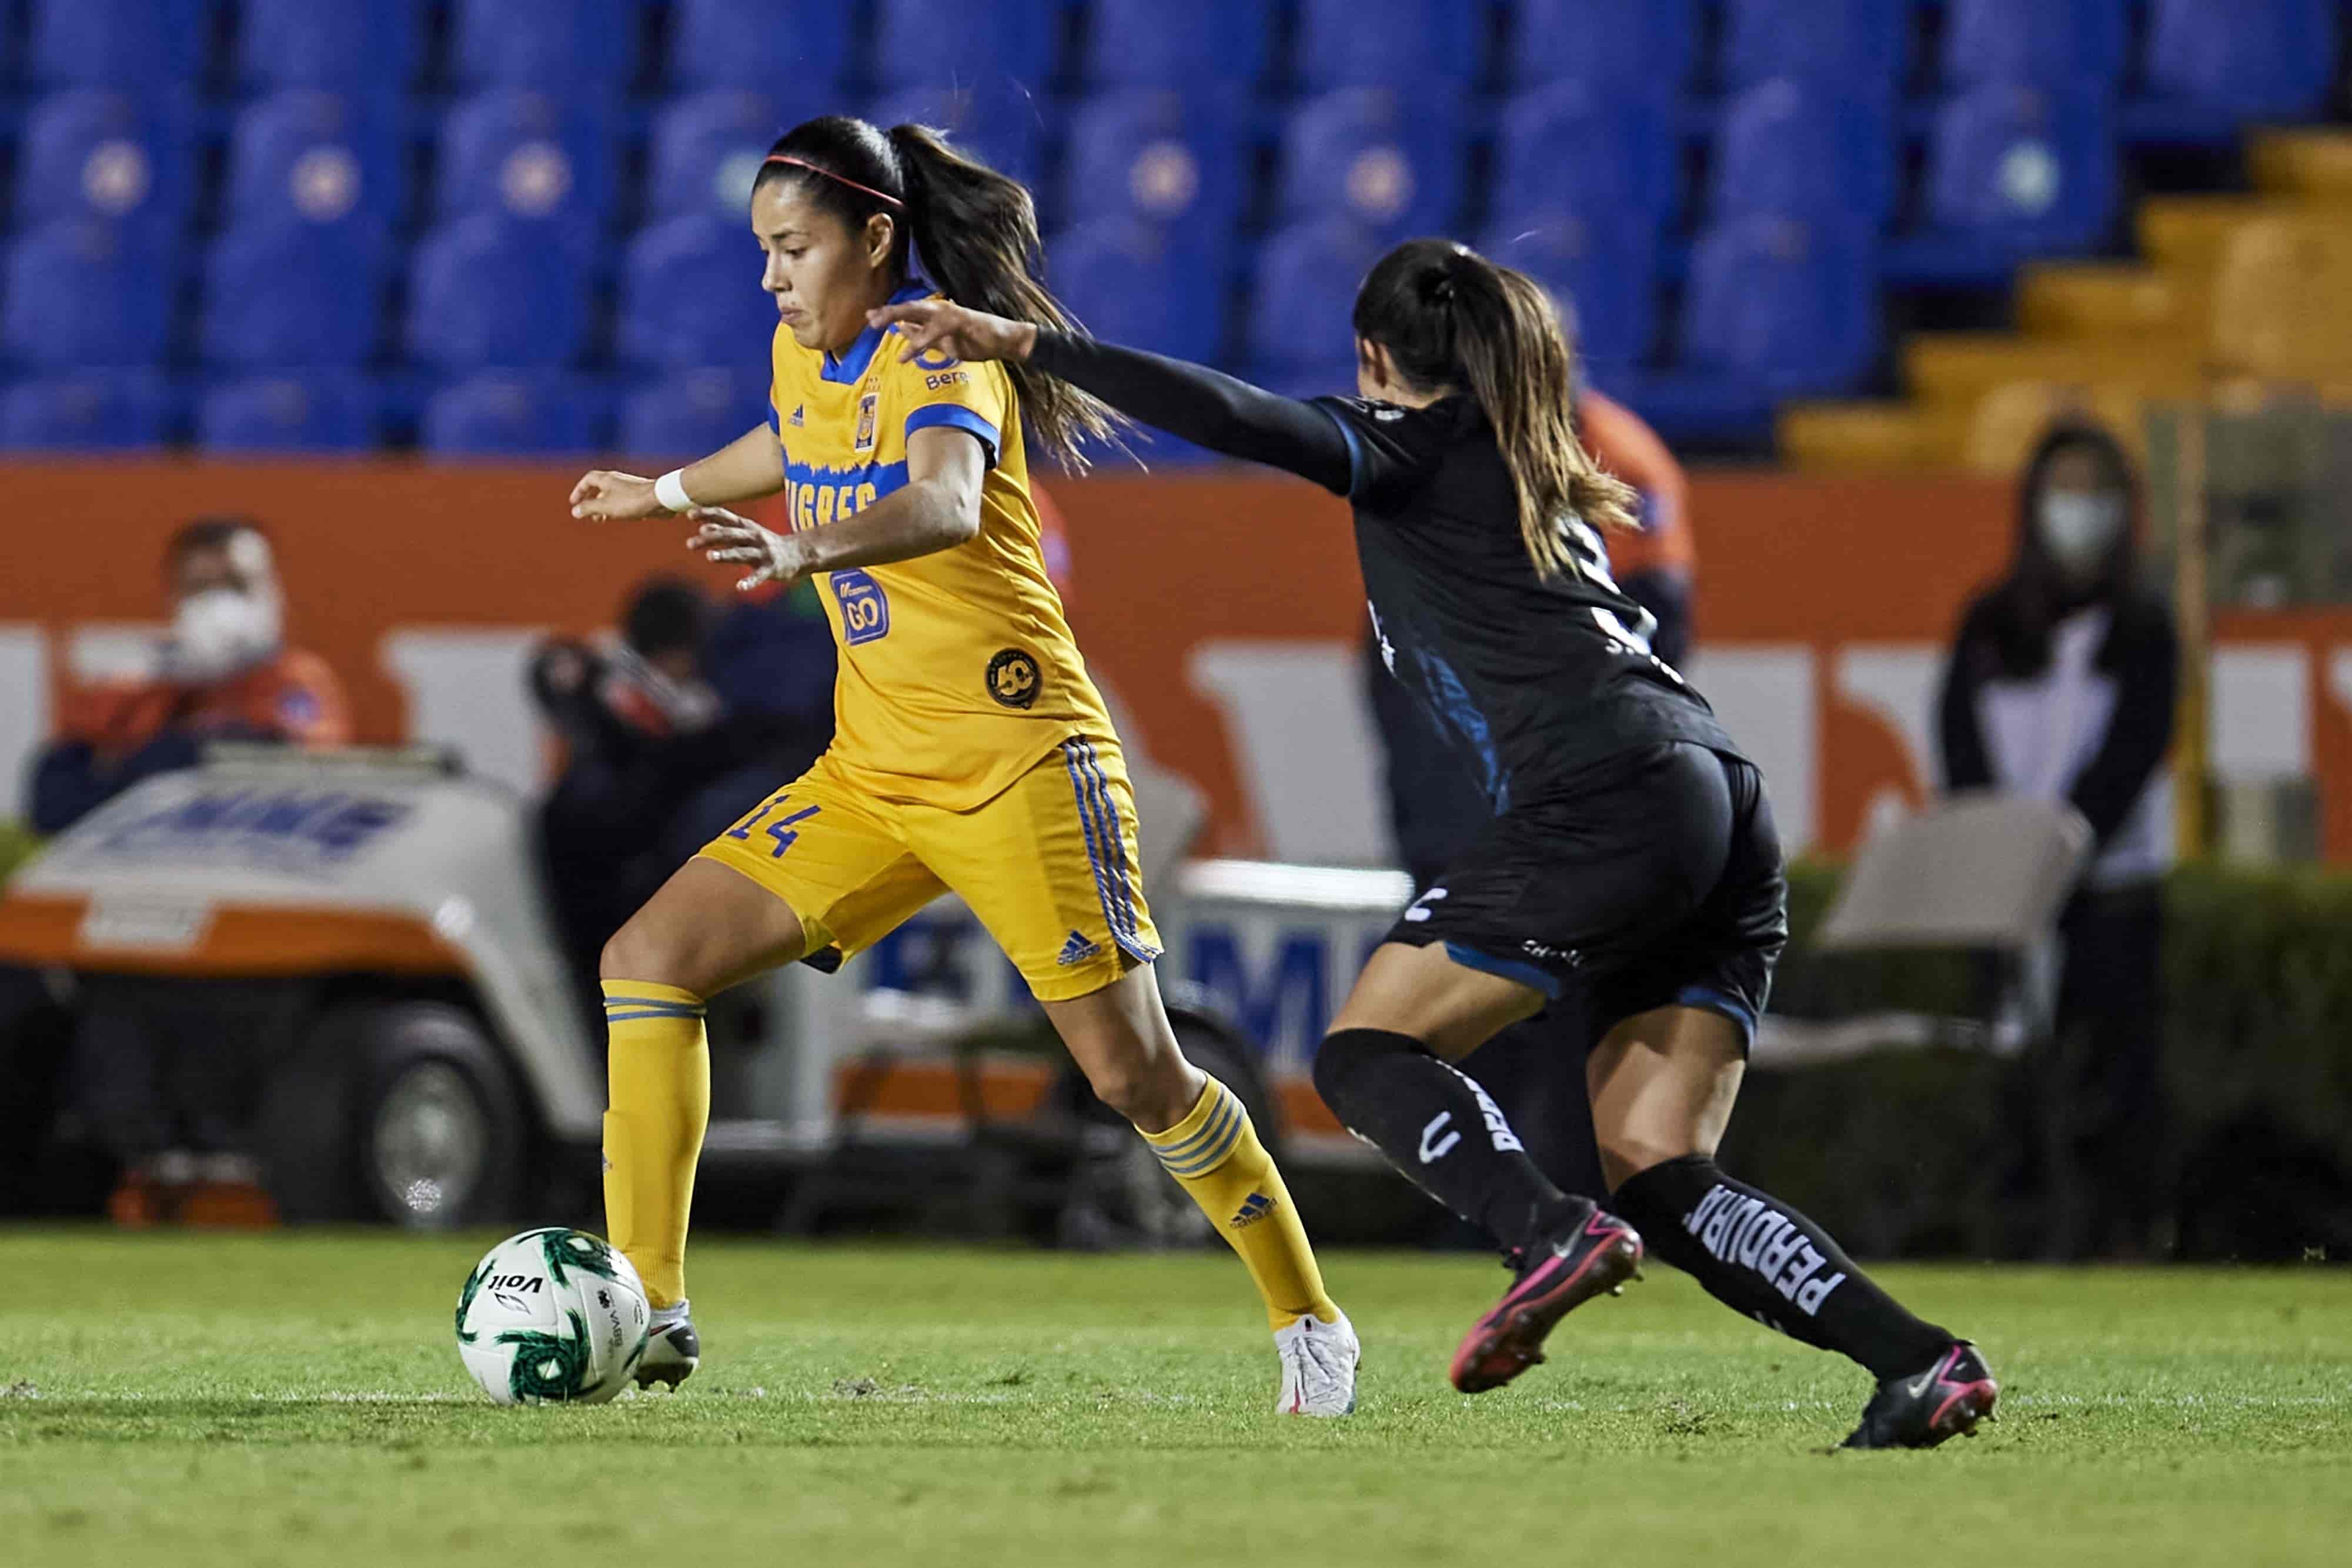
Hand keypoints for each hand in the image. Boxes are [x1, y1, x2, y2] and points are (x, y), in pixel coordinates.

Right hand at [570, 470, 662, 520]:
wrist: (661, 500)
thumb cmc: (633, 501)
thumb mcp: (606, 506)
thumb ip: (589, 508)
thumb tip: (575, 511)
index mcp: (607, 479)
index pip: (588, 480)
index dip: (579, 490)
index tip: (574, 502)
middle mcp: (618, 481)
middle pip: (600, 489)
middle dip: (592, 503)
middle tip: (589, 516)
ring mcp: (630, 487)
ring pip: (612, 496)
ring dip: (605, 508)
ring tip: (603, 520)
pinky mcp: (640, 495)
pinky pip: (624, 501)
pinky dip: (618, 509)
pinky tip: (622, 518)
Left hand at [687, 508, 810, 592]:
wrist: (799, 553)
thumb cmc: (767, 543)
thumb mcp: (748, 533)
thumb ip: (727, 530)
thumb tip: (702, 527)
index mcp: (747, 526)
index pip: (725, 516)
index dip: (707, 514)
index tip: (689, 515)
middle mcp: (754, 536)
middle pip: (729, 535)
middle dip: (709, 538)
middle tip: (689, 544)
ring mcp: (763, 552)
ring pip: (742, 553)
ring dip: (725, 554)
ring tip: (710, 557)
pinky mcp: (772, 568)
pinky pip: (759, 576)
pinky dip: (749, 582)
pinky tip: (740, 588)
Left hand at [866, 299, 1037, 364]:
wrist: (1004, 340)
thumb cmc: (976, 340)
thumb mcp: (943, 341)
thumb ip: (922, 336)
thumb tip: (901, 330)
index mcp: (936, 313)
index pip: (909, 311)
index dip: (890, 313)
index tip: (870, 317)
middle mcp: (940, 309)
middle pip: (909, 307)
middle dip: (888, 312)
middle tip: (869, 318)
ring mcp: (949, 313)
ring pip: (918, 312)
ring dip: (897, 317)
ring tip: (879, 325)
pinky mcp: (959, 321)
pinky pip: (934, 331)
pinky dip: (919, 341)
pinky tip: (906, 353)